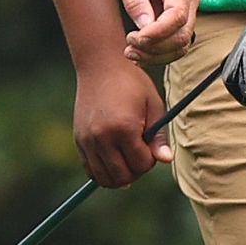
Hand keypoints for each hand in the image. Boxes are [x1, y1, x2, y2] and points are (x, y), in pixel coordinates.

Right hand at [73, 61, 173, 187]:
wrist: (101, 66)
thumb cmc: (132, 84)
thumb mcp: (153, 106)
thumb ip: (158, 136)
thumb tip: (166, 160)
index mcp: (124, 128)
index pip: (141, 164)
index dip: (151, 160)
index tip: (151, 145)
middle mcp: (102, 138)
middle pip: (122, 177)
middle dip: (136, 171)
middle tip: (141, 154)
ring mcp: (88, 140)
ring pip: (104, 179)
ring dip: (120, 176)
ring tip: (127, 159)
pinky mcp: (79, 140)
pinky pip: (91, 170)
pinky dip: (103, 172)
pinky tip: (113, 159)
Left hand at [105, 0, 198, 64]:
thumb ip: (135, 1)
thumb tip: (144, 27)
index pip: (177, 16)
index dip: (157, 33)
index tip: (134, 39)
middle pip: (182, 35)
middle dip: (156, 48)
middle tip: (129, 47)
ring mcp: (187, 8)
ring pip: (181, 43)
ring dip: (157, 54)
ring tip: (131, 53)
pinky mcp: (179, 16)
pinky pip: (175, 40)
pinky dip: (159, 52)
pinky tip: (141, 52)